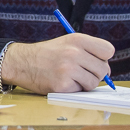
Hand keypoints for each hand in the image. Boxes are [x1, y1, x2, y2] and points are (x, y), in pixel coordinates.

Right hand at [0, 34, 114, 94]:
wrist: (22, 62)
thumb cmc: (47, 54)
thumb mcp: (67, 43)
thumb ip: (88, 51)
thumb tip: (108, 71)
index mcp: (77, 39)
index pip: (108, 50)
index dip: (103, 58)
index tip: (94, 61)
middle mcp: (74, 52)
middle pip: (104, 69)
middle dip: (95, 73)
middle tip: (81, 72)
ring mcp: (68, 69)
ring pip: (94, 82)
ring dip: (85, 83)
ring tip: (70, 77)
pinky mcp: (62, 85)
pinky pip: (80, 91)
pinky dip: (74, 89)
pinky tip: (62, 82)